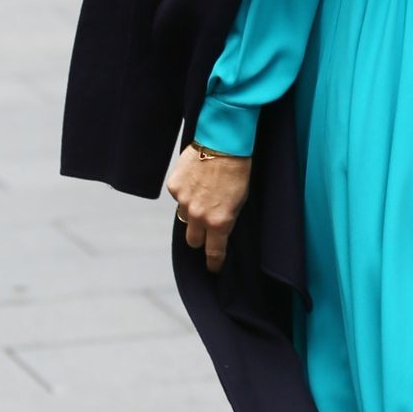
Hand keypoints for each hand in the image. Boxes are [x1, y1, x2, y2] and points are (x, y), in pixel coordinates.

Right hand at [166, 145, 251, 272]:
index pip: (213, 252)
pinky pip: (177, 197)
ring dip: (191, 211)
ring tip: (204, 193)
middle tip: (206, 228)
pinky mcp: (173, 187)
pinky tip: (196, 179)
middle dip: (199, 237)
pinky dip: (185, 192)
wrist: (223, 143)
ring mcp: (183, 201)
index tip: (214, 268)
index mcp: (219, 222)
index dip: (214, 262)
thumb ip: (225, 219)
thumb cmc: (238, 172)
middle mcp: (199, 216)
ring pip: (183, 217)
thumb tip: (218, 231)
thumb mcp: (239, 201)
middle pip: (192, 240)